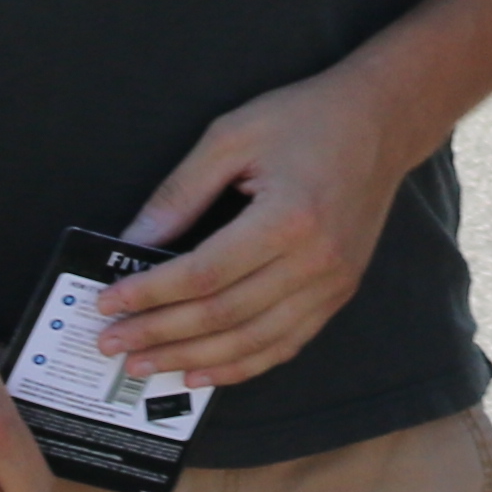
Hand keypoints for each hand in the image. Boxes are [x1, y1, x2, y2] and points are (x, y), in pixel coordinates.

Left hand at [96, 66, 439, 393]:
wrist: (382, 121)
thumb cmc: (306, 118)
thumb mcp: (231, 136)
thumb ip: (180, 193)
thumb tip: (133, 242)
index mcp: (288, 217)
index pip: (204, 274)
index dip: (150, 294)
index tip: (109, 303)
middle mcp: (315, 260)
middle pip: (224, 315)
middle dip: (160, 334)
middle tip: (112, 343)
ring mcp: (332, 283)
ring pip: (253, 341)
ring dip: (193, 359)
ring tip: (145, 364)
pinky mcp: (339, 293)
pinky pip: (285, 344)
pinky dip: (240, 364)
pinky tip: (202, 373)